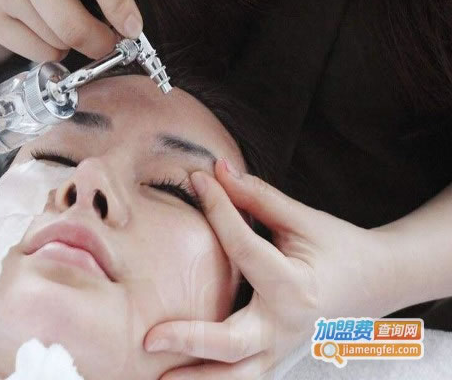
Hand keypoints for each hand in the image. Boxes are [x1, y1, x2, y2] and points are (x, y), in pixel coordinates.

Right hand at [0, 0, 152, 61]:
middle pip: (71, 27)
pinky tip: (52, 30)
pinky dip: (52, 49)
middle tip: (108, 40)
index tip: (132, 27)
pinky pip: (35, 51)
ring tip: (73, 24)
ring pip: (55, 42)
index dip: (119, 9)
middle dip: (99, 41)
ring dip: (73, 42)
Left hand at [144, 158, 398, 378]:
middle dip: (189, 341)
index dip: (218, 208)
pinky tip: (187, 376)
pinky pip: (246, 377)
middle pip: (232, 344)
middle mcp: (287, 325)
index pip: (243, 246)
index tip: (197, 181)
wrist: (379, 280)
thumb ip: (258, 198)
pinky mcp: (280, 356)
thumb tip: (218, 171)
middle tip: (149, 338)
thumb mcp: (303, 219)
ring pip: (238, 378)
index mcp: (296, 285)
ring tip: (158, 378)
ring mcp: (284, 347)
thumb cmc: (340, 247)